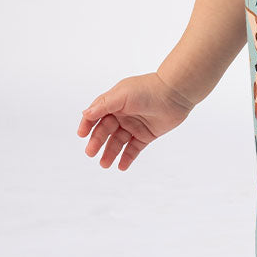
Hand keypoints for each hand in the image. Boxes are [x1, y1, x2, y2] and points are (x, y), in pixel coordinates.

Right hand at [76, 71, 193, 170]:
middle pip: (105, 130)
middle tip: (91, 153)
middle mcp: (123, 114)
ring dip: (110, 153)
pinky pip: (133, 149)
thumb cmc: (148, 89)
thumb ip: (104, 105)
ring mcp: (134, 125)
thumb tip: (86, 114)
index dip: (88, 124)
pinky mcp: (146, 135)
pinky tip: (121, 166)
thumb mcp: (122, 95)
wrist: (175, 93)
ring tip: (104, 164)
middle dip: (97, 142)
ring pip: (118, 142)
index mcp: (115, 102)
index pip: (96, 115)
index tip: (81, 135)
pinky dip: (127, 158)